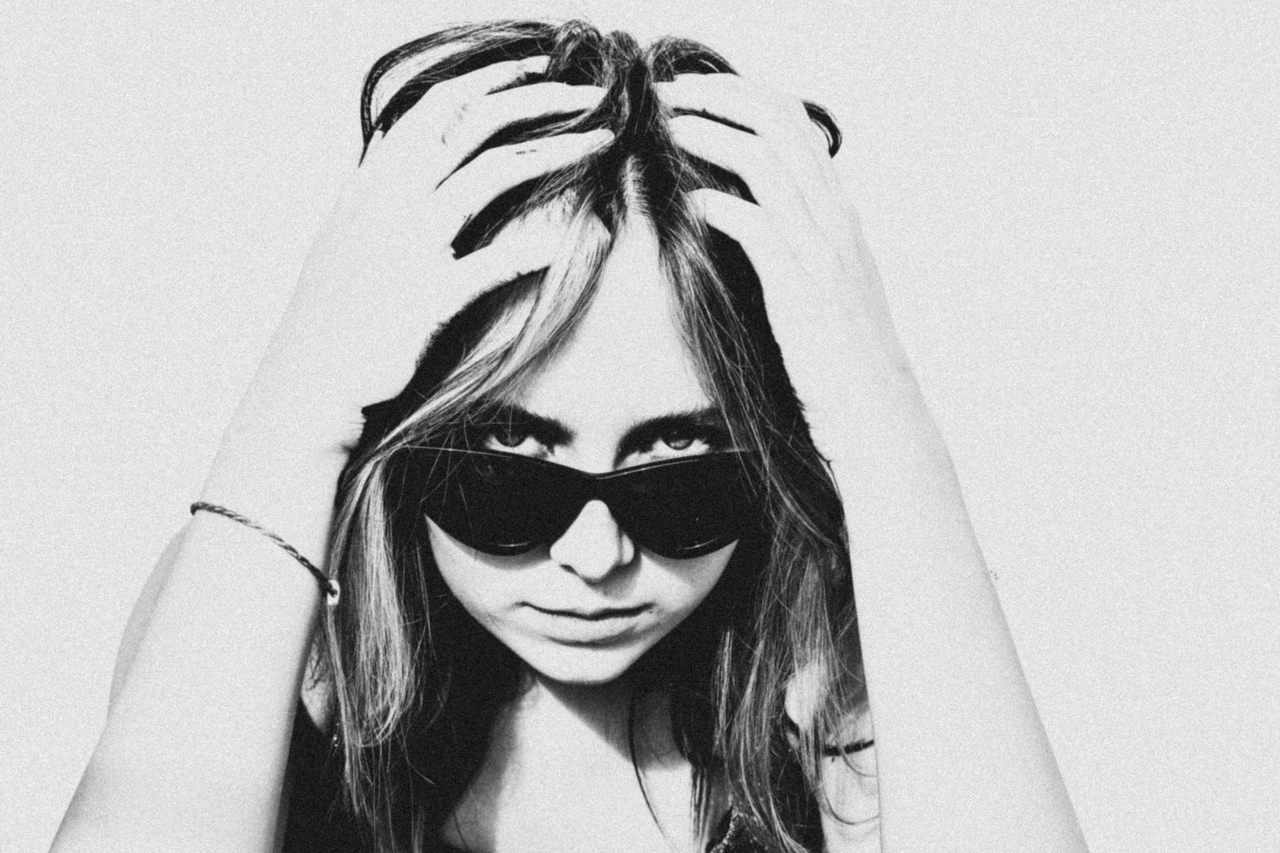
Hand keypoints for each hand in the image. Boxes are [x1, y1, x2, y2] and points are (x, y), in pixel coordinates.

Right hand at [267, 55, 610, 447]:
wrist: (309, 382)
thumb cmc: (335, 314)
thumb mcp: (345, 235)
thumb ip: (375, 188)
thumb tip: (399, 151)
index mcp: (374, 181)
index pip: (436, 105)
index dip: (491, 78)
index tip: (537, 67)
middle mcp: (390, 200)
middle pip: (474, 123)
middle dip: (538, 99)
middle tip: (591, 95)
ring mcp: (408, 245)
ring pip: (491, 174)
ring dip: (555, 151)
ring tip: (601, 141)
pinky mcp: (426, 298)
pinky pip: (490, 264)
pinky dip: (532, 249)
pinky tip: (569, 240)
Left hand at [656, 74, 925, 461]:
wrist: (875, 414)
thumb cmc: (842, 359)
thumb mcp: (827, 287)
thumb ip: (799, 245)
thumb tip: (746, 216)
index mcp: (841, 216)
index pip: (797, 127)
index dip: (746, 97)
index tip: (700, 92)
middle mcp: (837, 223)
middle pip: (781, 129)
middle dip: (723, 98)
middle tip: (674, 93)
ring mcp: (823, 254)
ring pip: (767, 166)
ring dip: (713, 138)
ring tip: (672, 129)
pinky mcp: (802, 291)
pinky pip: (758, 227)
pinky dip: (721, 205)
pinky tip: (692, 202)